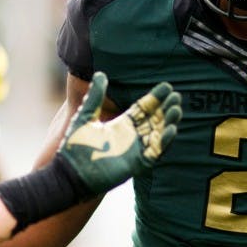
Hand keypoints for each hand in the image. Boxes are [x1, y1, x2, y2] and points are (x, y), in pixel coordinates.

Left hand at [57, 72, 180, 194]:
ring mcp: (135, 150)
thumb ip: (95, 96)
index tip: (166, 87)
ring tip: (176, 110)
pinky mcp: (136, 164)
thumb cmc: (76, 146)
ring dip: (168, 122)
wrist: (70, 172)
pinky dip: (164, 141)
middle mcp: (130, 137)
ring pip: (158, 134)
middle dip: (165, 109)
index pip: (142, 109)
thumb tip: (100, 74)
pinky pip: (154, 152)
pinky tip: (171, 129)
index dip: (155, 98)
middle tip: (176, 96)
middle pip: (154, 120)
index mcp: (120, 125)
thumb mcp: (86, 116)